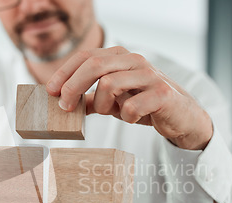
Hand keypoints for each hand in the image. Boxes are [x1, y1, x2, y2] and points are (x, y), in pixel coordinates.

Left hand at [46, 46, 212, 149]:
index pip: (86, 56)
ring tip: (110, 112)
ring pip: (110, 83)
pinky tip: (132, 118)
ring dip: (102, 104)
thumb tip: (63, 104)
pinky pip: (131, 106)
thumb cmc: (143, 104)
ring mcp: (149, 75)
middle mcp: (134, 60)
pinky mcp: (162, 94)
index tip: (50, 91)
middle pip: (94, 64)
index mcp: (120, 57)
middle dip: (73, 86)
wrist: (181, 115)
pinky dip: (125, 116)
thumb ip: (91, 99)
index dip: (64, 72)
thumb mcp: (113, 100)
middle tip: (65, 107)